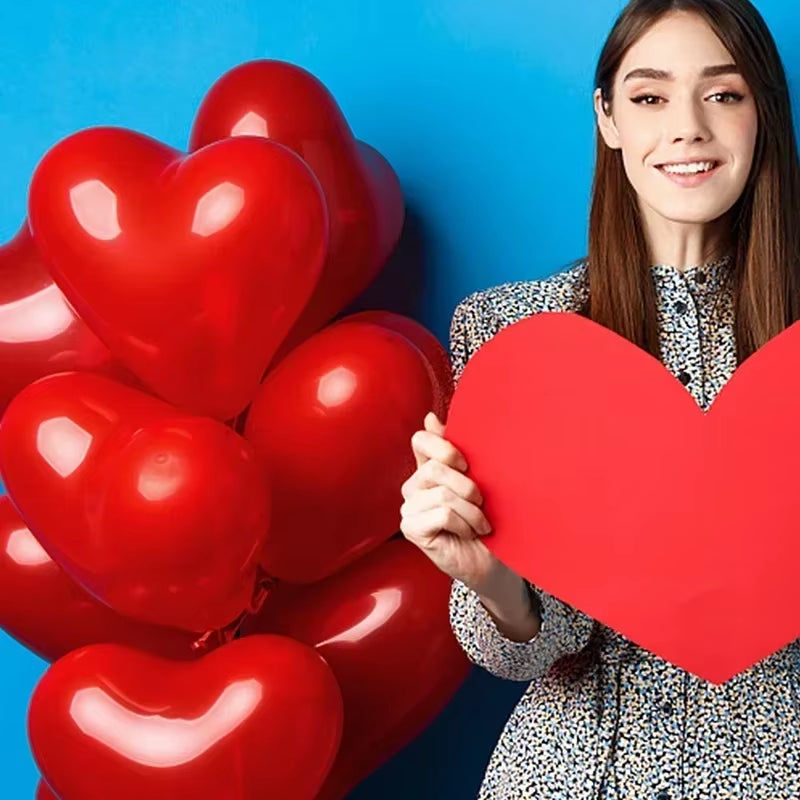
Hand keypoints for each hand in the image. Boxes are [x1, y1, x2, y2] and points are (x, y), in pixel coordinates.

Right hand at [400, 410, 499, 590]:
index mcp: (426, 469)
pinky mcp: (411, 529)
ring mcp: (409, 509)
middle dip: (467, 486)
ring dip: (471, 511)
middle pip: (435, 468)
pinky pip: (442, 514)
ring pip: (443, 493)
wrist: (493, 561)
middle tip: (480, 503)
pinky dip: (464, 524)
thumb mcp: (476, 480)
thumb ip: (455, 450)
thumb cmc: (485, 521)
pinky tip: (469, 533)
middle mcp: (413, 486)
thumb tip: (430, 418)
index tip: (465, 464)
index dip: (445, 447)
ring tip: (479, 523)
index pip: (421, 440)